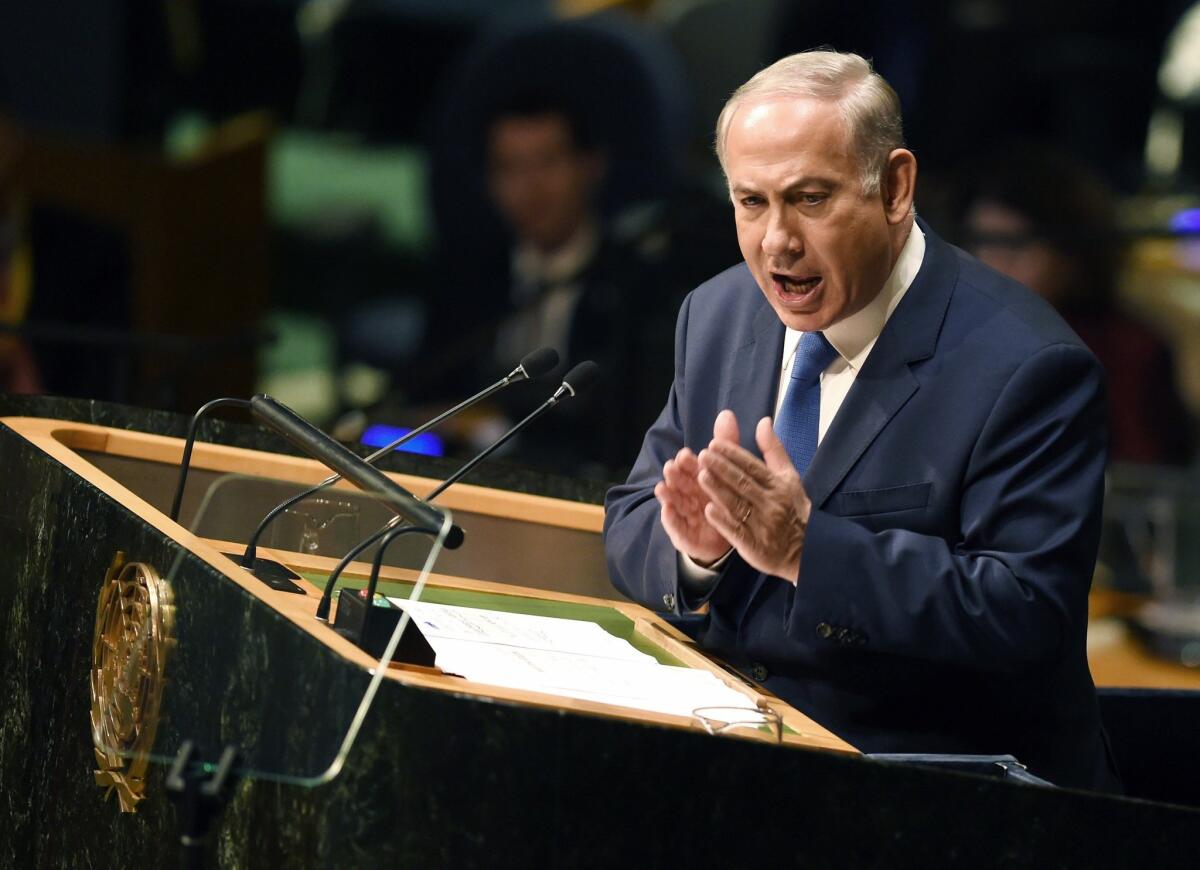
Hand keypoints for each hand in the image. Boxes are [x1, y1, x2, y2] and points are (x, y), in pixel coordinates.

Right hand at [654, 413, 741, 564]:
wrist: (729, 538)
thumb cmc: (724, 499)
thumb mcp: (728, 472)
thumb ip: (727, 443)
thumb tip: (727, 413)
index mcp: (700, 479)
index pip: (692, 467)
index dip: (688, 461)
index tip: (686, 454)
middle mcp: (690, 495)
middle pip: (681, 483)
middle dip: (675, 475)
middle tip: (671, 466)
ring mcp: (686, 515)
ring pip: (675, 502)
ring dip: (667, 494)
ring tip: (662, 487)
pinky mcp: (685, 535)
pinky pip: (677, 528)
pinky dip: (671, 519)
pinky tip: (667, 511)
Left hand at [697, 413, 811, 582]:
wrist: (804, 550)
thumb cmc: (792, 508)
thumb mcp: (789, 477)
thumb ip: (774, 450)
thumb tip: (763, 422)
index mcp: (779, 486)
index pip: (753, 467)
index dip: (733, 454)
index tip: (714, 444)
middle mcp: (772, 504)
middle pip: (743, 483)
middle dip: (721, 468)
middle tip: (702, 455)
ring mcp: (763, 526)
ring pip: (737, 505)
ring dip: (718, 490)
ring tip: (701, 476)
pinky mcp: (755, 546)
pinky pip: (737, 531)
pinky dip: (723, 521)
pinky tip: (708, 509)